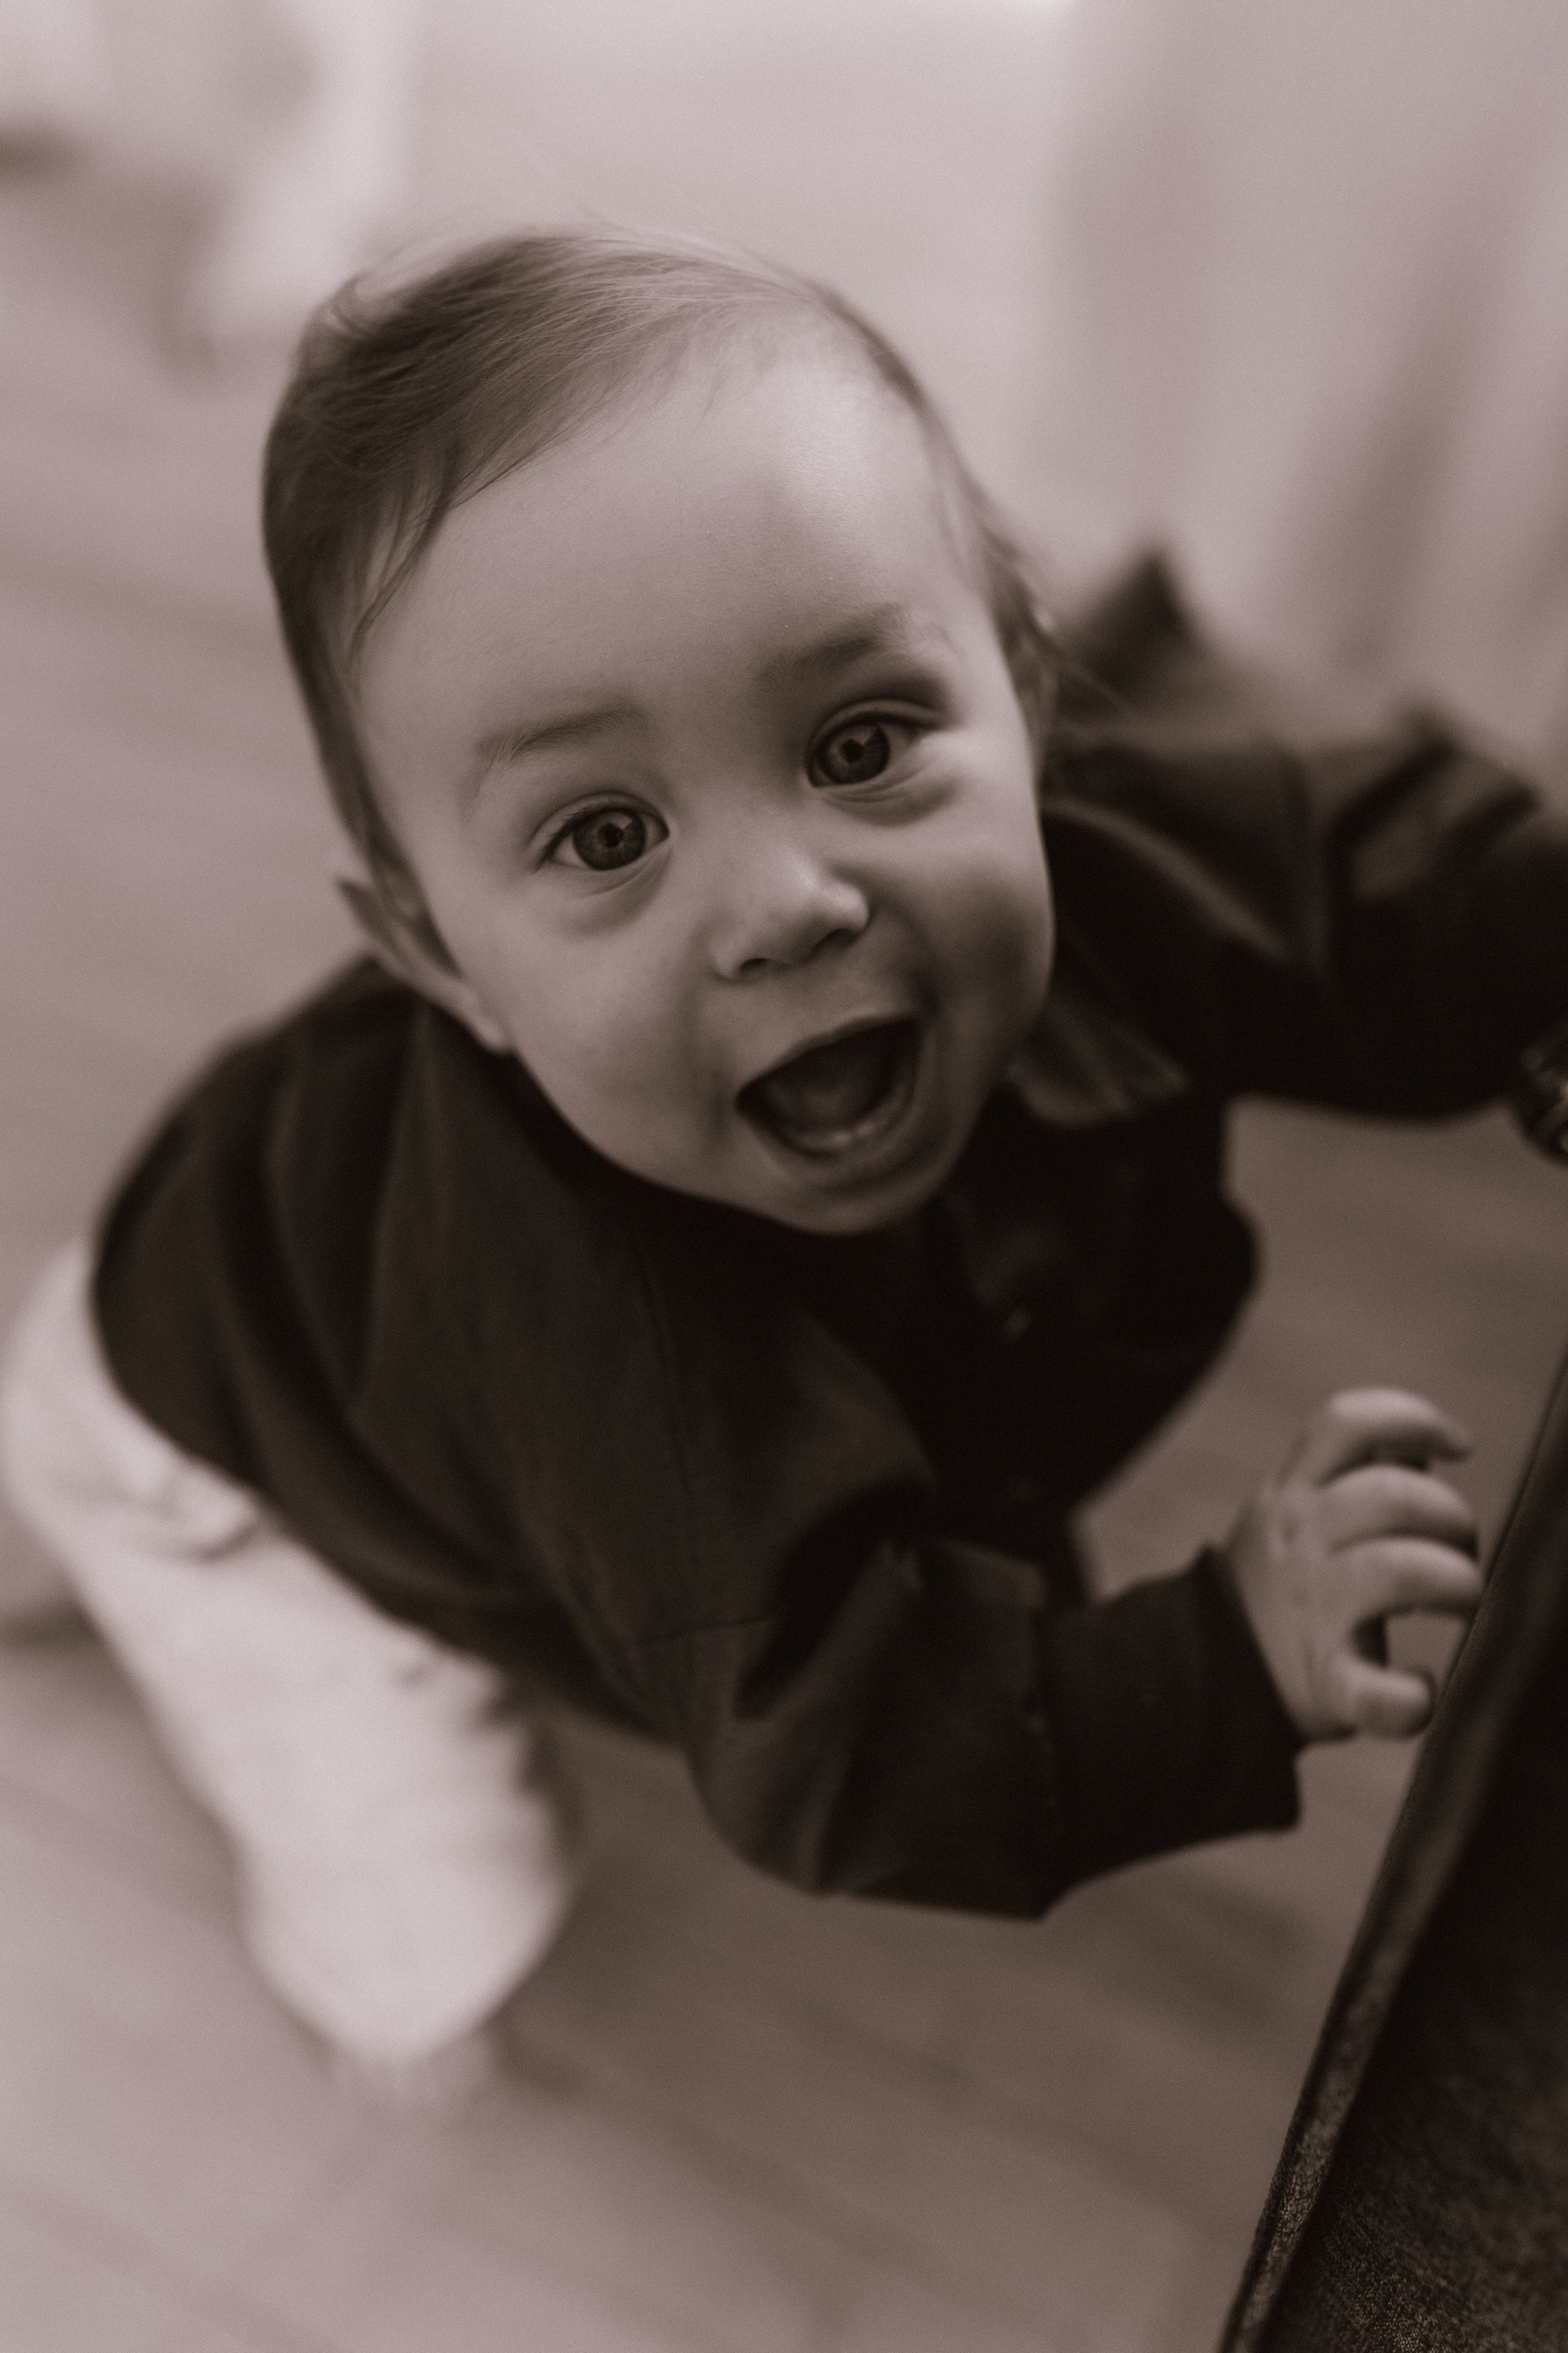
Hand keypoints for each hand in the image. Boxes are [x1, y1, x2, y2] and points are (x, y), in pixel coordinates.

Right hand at [1222, 1389, 1482, 1742]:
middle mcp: (1300, 1542)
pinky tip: (1420, 1689)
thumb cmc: (1286, 1584)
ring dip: (1456, 1581)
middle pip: (1390, 1496)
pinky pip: (1373, 1694)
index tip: (1460, 1444)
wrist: (1213, 1672)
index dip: (1412, 1419)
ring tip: (1462, 1600)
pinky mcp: (1327, 1683)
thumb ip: (1356, 1475)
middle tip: (1461, 1548)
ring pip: (1396, 1570)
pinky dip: (1409, 1697)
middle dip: (1452, 1514)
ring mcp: (1313, 1611)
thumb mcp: (1300, 1512)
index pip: (1345, 1425)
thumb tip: (1421, 1446)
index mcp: (1293, 1495)